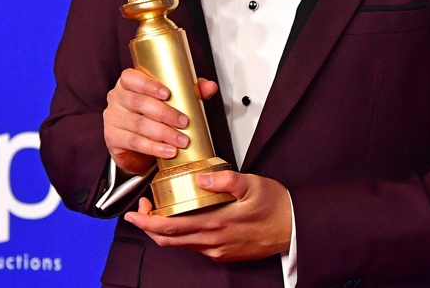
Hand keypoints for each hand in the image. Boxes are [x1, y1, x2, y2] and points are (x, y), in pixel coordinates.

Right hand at [103, 69, 218, 176]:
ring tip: (182, 140)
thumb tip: (210, 86)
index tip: (168, 94)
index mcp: (128, 82)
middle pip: (139, 103)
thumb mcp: (170, 99)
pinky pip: (134, 142)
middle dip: (165, 113)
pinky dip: (154, 148)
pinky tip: (169, 151)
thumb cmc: (152, 113)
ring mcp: (112, 118)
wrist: (134, 142)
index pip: (131, 78)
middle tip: (185, 122)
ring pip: (138, 125)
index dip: (149, 85)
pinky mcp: (112, 138)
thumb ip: (190, 90)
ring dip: (163, 133)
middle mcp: (116, 98)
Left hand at [125, 170, 291, 261]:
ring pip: (181, 244)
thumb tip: (203, 176)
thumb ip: (226, 180)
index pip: (170, 227)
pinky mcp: (224, 253)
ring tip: (161, 209)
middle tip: (142, 208)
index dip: (147, 221)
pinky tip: (186, 218)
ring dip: (165, 229)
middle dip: (149, 225)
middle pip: (169, 240)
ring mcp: (218, 250)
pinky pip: (195, 246)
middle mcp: (213, 242)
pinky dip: (183, 233)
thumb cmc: (276, 206)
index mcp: (216, 224)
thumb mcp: (253, 184)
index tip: (134, 212)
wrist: (295, 229)